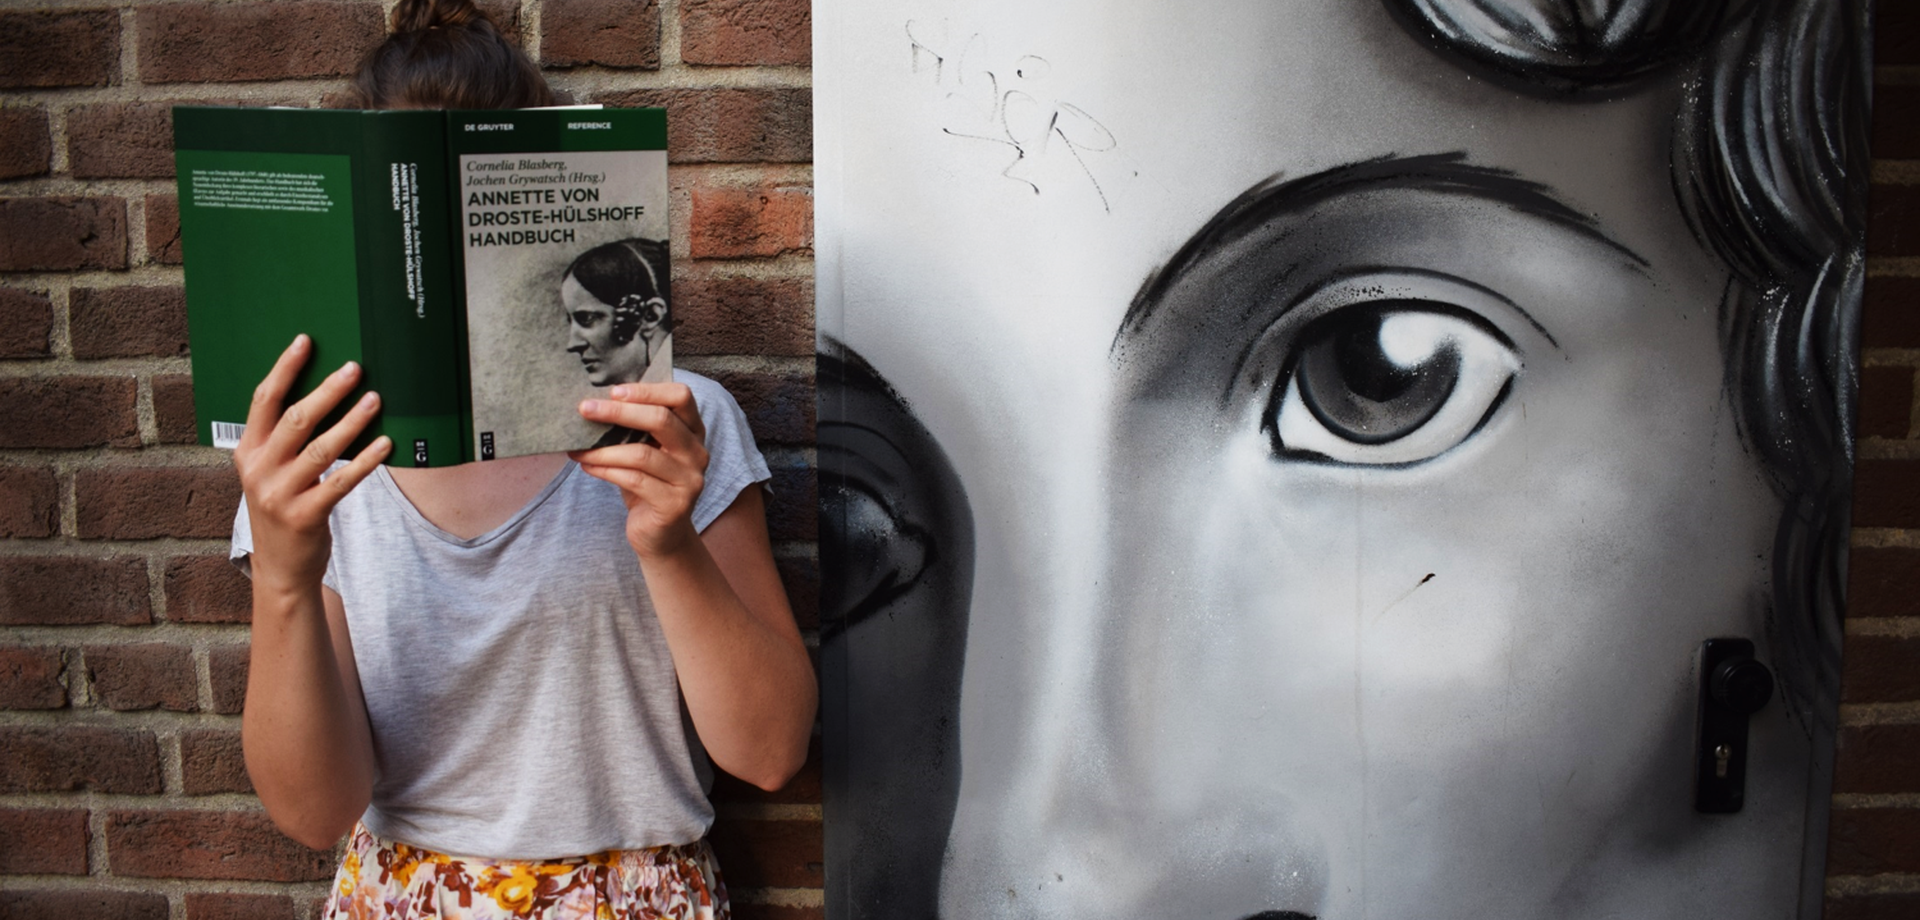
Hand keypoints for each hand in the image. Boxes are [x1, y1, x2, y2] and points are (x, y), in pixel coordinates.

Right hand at [231, 335, 390, 591]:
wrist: (280, 569)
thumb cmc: (283, 508)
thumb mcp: (270, 472)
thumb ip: (285, 439)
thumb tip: (324, 393)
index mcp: (247, 451)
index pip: (264, 401)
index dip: (284, 369)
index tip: (305, 341)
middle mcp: (259, 469)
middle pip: (295, 419)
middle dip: (327, 390)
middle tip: (355, 367)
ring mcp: (279, 494)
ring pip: (320, 448)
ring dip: (351, 421)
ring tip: (375, 399)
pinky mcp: (305, 515)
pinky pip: (340, 481)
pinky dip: (365, 461)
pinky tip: (385, 444)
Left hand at [570, 382, 709, 559]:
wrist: (661, 535)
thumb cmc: (648, 485)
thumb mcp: (646, 451)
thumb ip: (635, 428)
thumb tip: (594, 402)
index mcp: (693, 431)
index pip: (680, 396)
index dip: (647, 390)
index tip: (612, 391)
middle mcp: (697, 453)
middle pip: (661, 420)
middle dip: (618, 412)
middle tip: (585, 409)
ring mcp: (690, 480)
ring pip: (642, 453)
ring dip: (603, 449)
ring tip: (578, 448)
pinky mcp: (674, 504)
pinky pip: (634, 480)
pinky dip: (605, 470)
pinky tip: (588, 466)